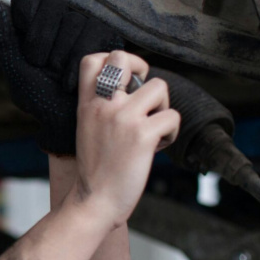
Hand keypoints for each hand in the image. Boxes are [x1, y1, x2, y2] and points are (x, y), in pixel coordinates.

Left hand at [0, 0, 124, 155]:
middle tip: (41, 64)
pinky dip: (78, 60)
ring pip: (73, 20)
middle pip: (52, 4)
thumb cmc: (40, 98)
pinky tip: (72, 79)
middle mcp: (59, 20)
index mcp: (34, 26)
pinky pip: (93, 33)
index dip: (26, 17)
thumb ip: (4, 38)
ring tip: (58, 75)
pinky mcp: (106, 36)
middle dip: (42, 40)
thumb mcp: (16, 70)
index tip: (24, 42)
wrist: (67, 121)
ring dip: (60, 55)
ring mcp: (84, 25)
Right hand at [72, 51, 180, 226]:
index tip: (126, 77)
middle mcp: (104, 105)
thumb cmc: (95, 169)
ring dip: (163, 107)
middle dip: (142, 70)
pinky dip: (171, 133)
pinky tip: (157, 148)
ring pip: (160, 87)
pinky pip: (172, 117)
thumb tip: (132, 90)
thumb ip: (103, 107)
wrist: (94, 201)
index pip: (93, 60)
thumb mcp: (88, 129)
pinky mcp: (143, 135)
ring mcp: (124, 118)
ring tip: (153, 128)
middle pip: (123, 58)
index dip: (115, 59)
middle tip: (145, 96)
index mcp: (87, 104)